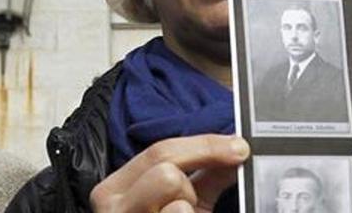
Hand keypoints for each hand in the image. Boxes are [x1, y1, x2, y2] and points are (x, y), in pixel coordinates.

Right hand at [90, 134, 248, 212]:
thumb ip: (203, 177)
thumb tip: (234, 152)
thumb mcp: (180, 205)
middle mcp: (112, 207)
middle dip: (189, 189)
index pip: (161, 151)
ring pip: (177, 203)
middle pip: (167, 173)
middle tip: (191, 207)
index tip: (239, 148)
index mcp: (116, 188)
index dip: (205, 146)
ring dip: (188, 212)